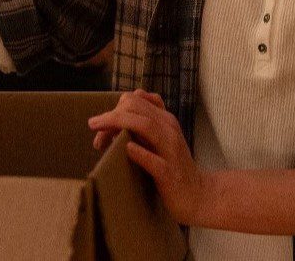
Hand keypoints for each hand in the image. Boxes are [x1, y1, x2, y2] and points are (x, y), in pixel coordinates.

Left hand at [87, 89, 208, 224]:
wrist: (198, 194)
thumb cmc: (172, 166)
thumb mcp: (159, 139)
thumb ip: (141, 125)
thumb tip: (113, 118)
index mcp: (165, 120)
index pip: (135, 99)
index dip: (114, 109)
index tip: (100, 126)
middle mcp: (169, 129)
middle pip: (136, 108)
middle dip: (111, 117)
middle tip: (95, 134)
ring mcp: (170, 151)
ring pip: (146, 126)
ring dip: (118, 125)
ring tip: (99, 137)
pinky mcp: (169, 173)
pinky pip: (154, 160)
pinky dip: (139, 153)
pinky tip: (127, 150)